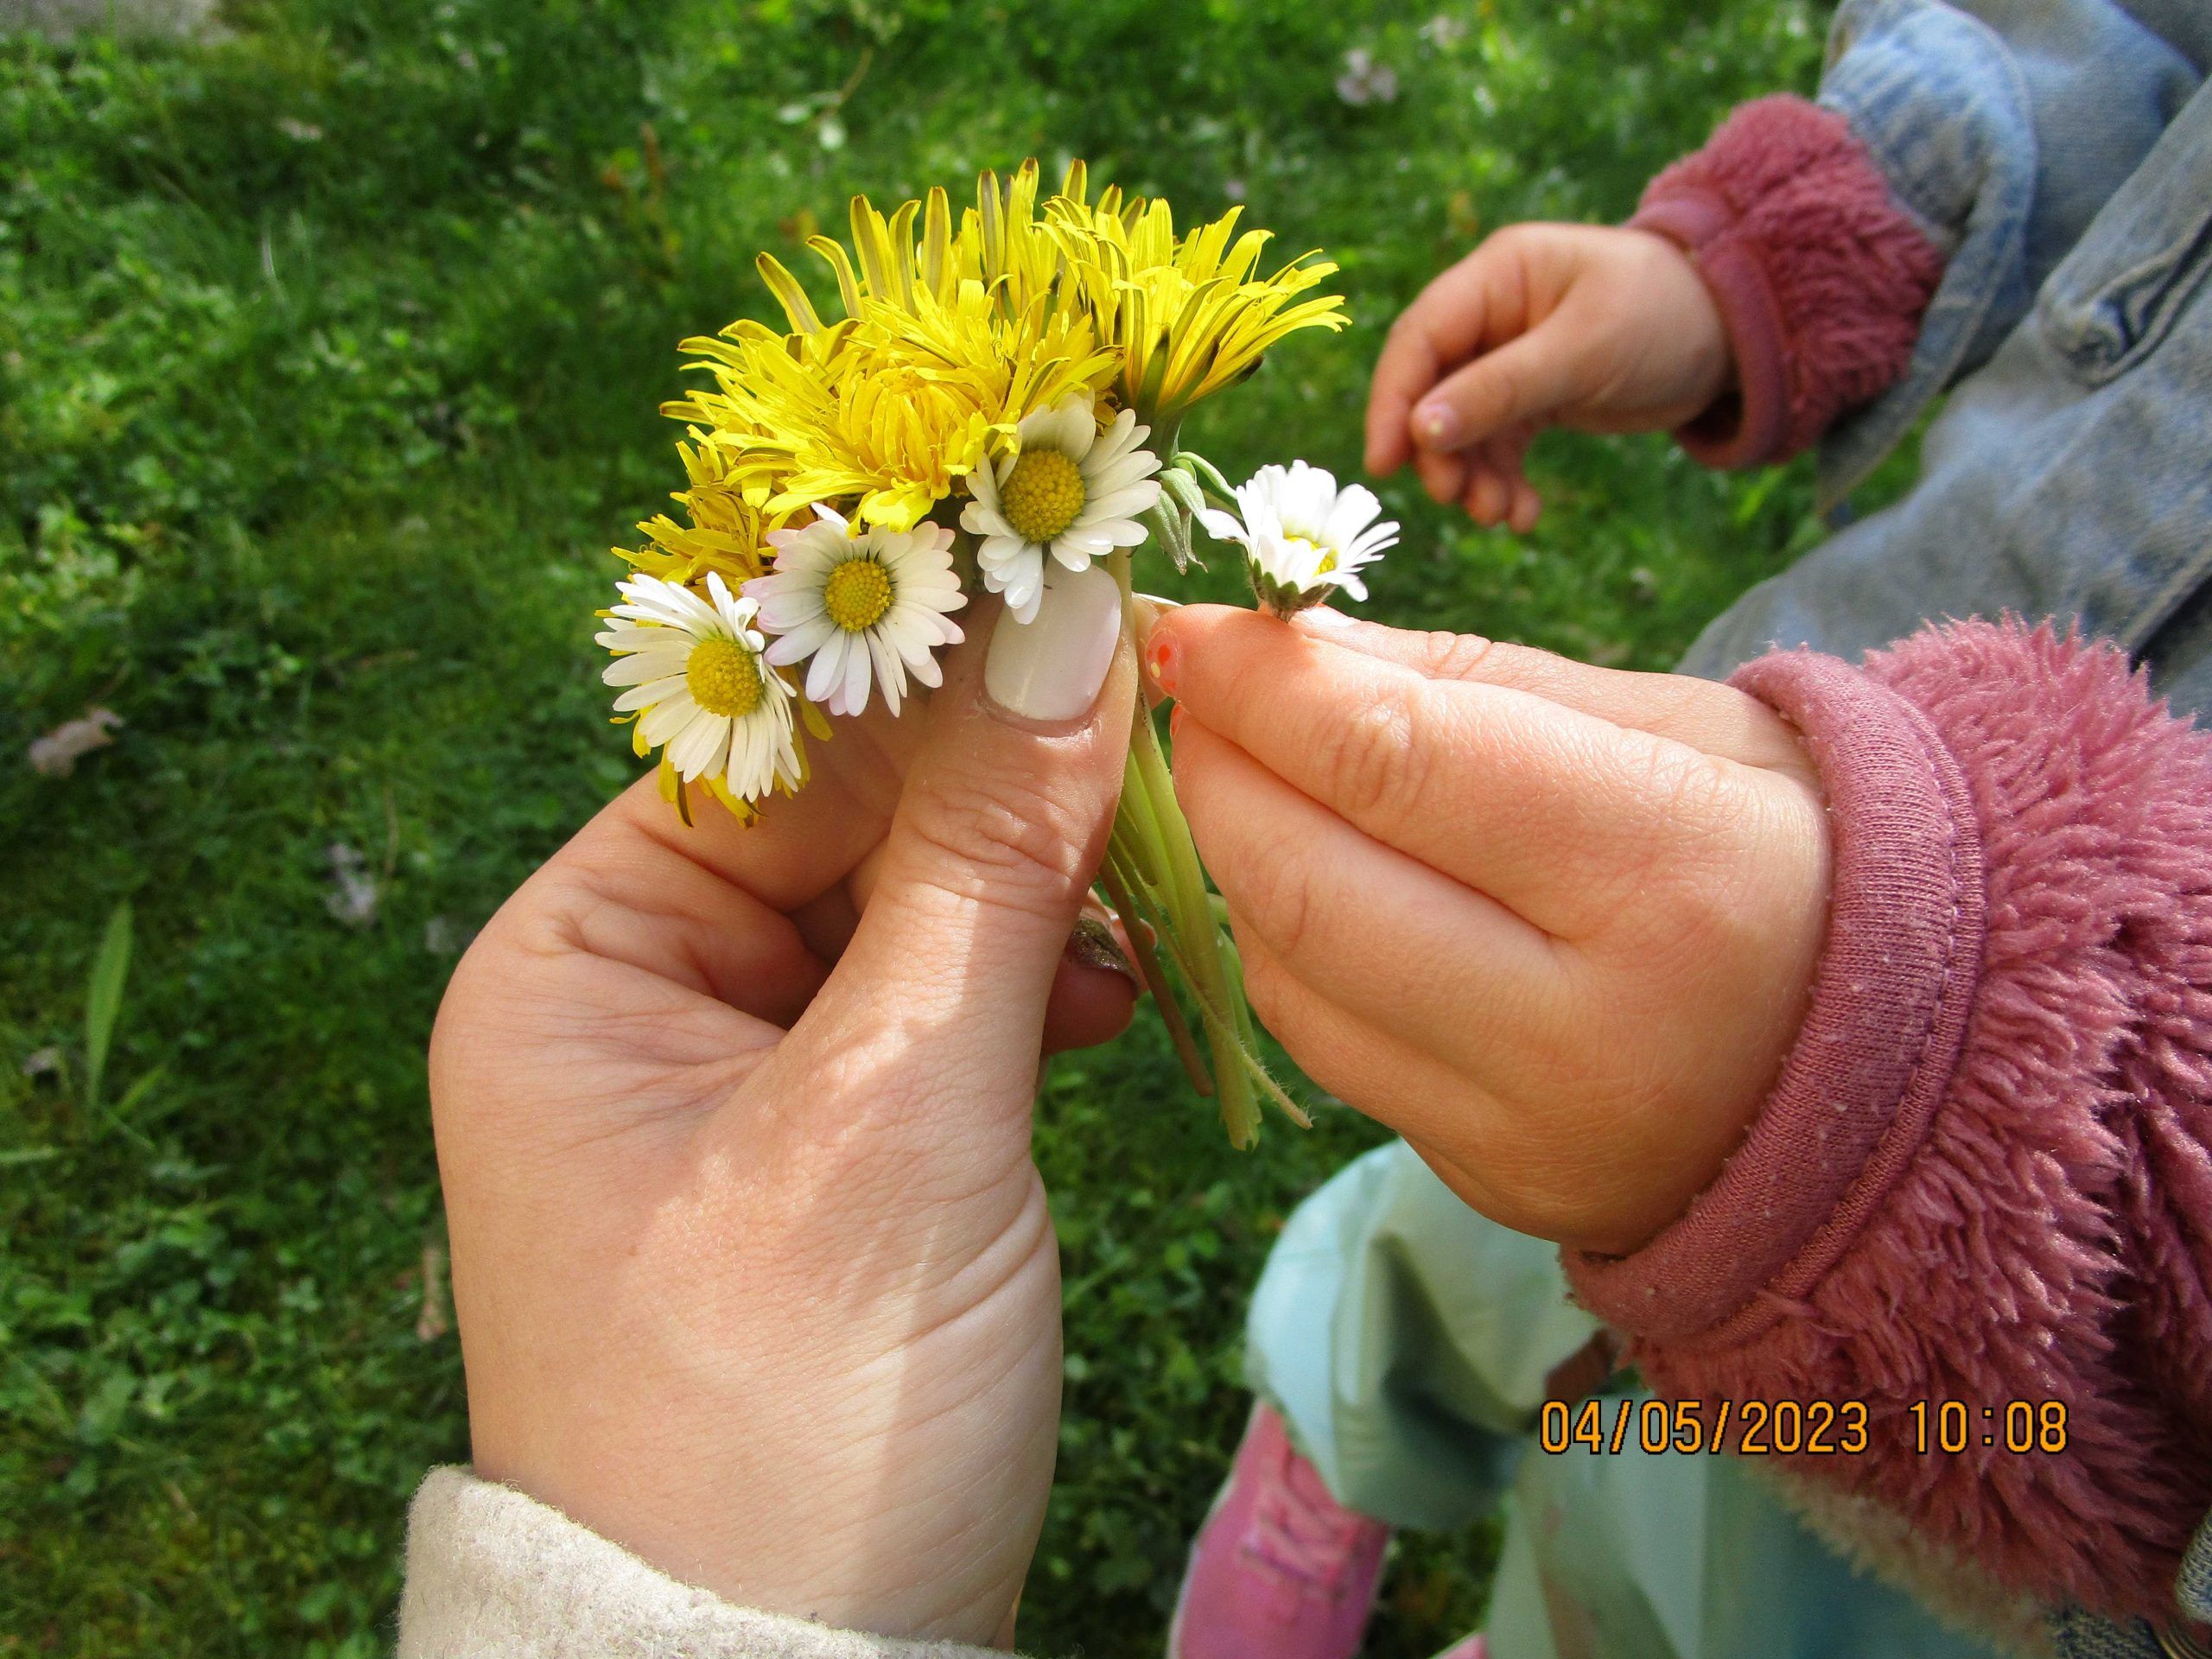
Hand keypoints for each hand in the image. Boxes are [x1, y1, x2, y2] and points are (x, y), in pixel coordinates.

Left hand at [429, 599, 1136, 1646]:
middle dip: (1001, 786)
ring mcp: (740, 1083)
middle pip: (845, 819)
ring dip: (1036, 891)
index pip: (767, 745)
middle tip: (1159, 732)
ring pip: (911, 913)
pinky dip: (1034, 991)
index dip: (923, 661)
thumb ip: (991, 861)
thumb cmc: (792, 1408)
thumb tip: (1069, 618)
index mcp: (574, 967)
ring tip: (1155, 884)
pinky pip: (940, 1012)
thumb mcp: (901, 1115)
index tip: (1074, 579)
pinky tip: (1121, 992)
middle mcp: (635, 1004)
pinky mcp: (835, 1156)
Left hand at [1144, 605, 1827, 1255]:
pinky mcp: (1488, 1185)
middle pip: (1308, 884)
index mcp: (1671, 875)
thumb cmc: (1789, 850)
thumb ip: (1461, 684)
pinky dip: (1288, 949)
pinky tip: (1309, 879)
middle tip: (1200, 691)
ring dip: (1238, 857)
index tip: (1194, 623)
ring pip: (1292, 978)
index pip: (1395, 761)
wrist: (1903, 1066)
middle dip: (1219, 768)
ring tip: (1254, 772)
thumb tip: (1273, 643)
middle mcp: (1591, 1033)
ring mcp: (1530, 1136)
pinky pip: (1329, 1049)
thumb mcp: (1665, 727)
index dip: (1260, 682)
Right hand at [1365, 223, 1730, 530]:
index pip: (1421, 338)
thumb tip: (1420, 431)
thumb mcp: (1583, 351)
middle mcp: (1494, 314)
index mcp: (1498, 276)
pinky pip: (1499, 445)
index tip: (1386, 463)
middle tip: (1458, 499)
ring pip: (1462, 427)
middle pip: (1432, 388)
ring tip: (1501, 515)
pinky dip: (1504, 482)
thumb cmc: (1663, 315)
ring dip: (1472, 477)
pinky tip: (1524, 514)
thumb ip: (1501, 390)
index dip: (1394, 399)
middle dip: (1440, 451)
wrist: (1734, 332)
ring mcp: (1510, 357)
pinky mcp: (1534, 396)